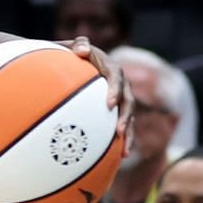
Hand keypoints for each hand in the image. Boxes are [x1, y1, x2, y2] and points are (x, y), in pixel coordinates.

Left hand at [68, 36, 131, 153]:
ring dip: (129, 134)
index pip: (116, 78)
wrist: (77, 63)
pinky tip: (120, 158)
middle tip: (119, 131)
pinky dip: (123, 140)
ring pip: (129, 117)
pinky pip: (123, 126)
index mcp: (111, 69)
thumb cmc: (73, 55)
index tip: (109, 104)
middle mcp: (121, 85)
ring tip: (125, 151)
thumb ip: (78, 44)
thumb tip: (81, 50)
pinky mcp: (117, 111)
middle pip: (128, 102)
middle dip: (126, 117)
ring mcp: (121, 99)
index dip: (115, 91)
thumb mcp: (73, 47)